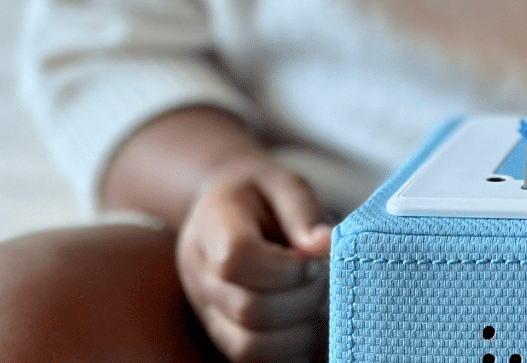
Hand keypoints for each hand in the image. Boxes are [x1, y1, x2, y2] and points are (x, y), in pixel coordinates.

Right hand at [176, 159, 330, 362]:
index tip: (312, 256)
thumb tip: (326, 247)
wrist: (224, 208)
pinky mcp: (221, 334)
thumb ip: (303, 211)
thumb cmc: (260, 194)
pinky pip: (253, 362)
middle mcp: (201, 275)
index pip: (237, 258)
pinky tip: (306, 323)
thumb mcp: (283, 183)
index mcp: (211, 225)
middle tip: (323, 277)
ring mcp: (206, 310)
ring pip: (247, 347)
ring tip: (316, 303)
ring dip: (297, 331)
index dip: (285, 266)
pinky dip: (288, 351)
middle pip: (247, 309)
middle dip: (302, 298)